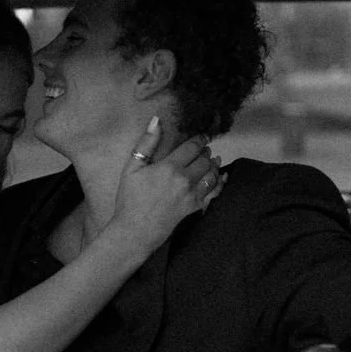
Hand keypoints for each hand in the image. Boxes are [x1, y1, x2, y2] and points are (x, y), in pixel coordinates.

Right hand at [108, 117, 224, 253]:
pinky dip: (220, 182)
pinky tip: (220, 177)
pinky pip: (214, 192)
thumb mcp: (131, 169)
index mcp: (170, 167)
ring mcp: (192, 194)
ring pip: (212, 174)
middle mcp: (185, 179)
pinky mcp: (195, 207)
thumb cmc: (130, 200)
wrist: (135, 231)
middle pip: (205, 159)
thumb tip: (156, 120)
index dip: (200, 139)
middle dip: (206, 152)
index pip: (193, 147)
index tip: (202, 136)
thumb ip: (146, 144)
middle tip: (204, 149)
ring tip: (212, 160)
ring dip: (213, 165)